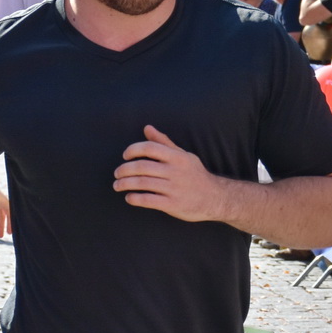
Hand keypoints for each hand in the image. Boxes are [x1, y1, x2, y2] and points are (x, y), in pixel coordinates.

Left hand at [113, 125, 228, 222]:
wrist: (215, 198)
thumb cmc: (195, 175)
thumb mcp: (183, 155)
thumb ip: (164, 142)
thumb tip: (147, 128)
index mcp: (177, 157)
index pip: (150, 148)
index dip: (133, 150)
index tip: (125, 156)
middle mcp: (175, 171)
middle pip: (142, 167)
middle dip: (124, 170)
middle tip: (117, 174)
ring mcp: (174, 188)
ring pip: (142, 183)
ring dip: (125, 184)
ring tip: (118, 185)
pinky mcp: (172, 204)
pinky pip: (147, 200)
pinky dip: (134, 198)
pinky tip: (129, 198)